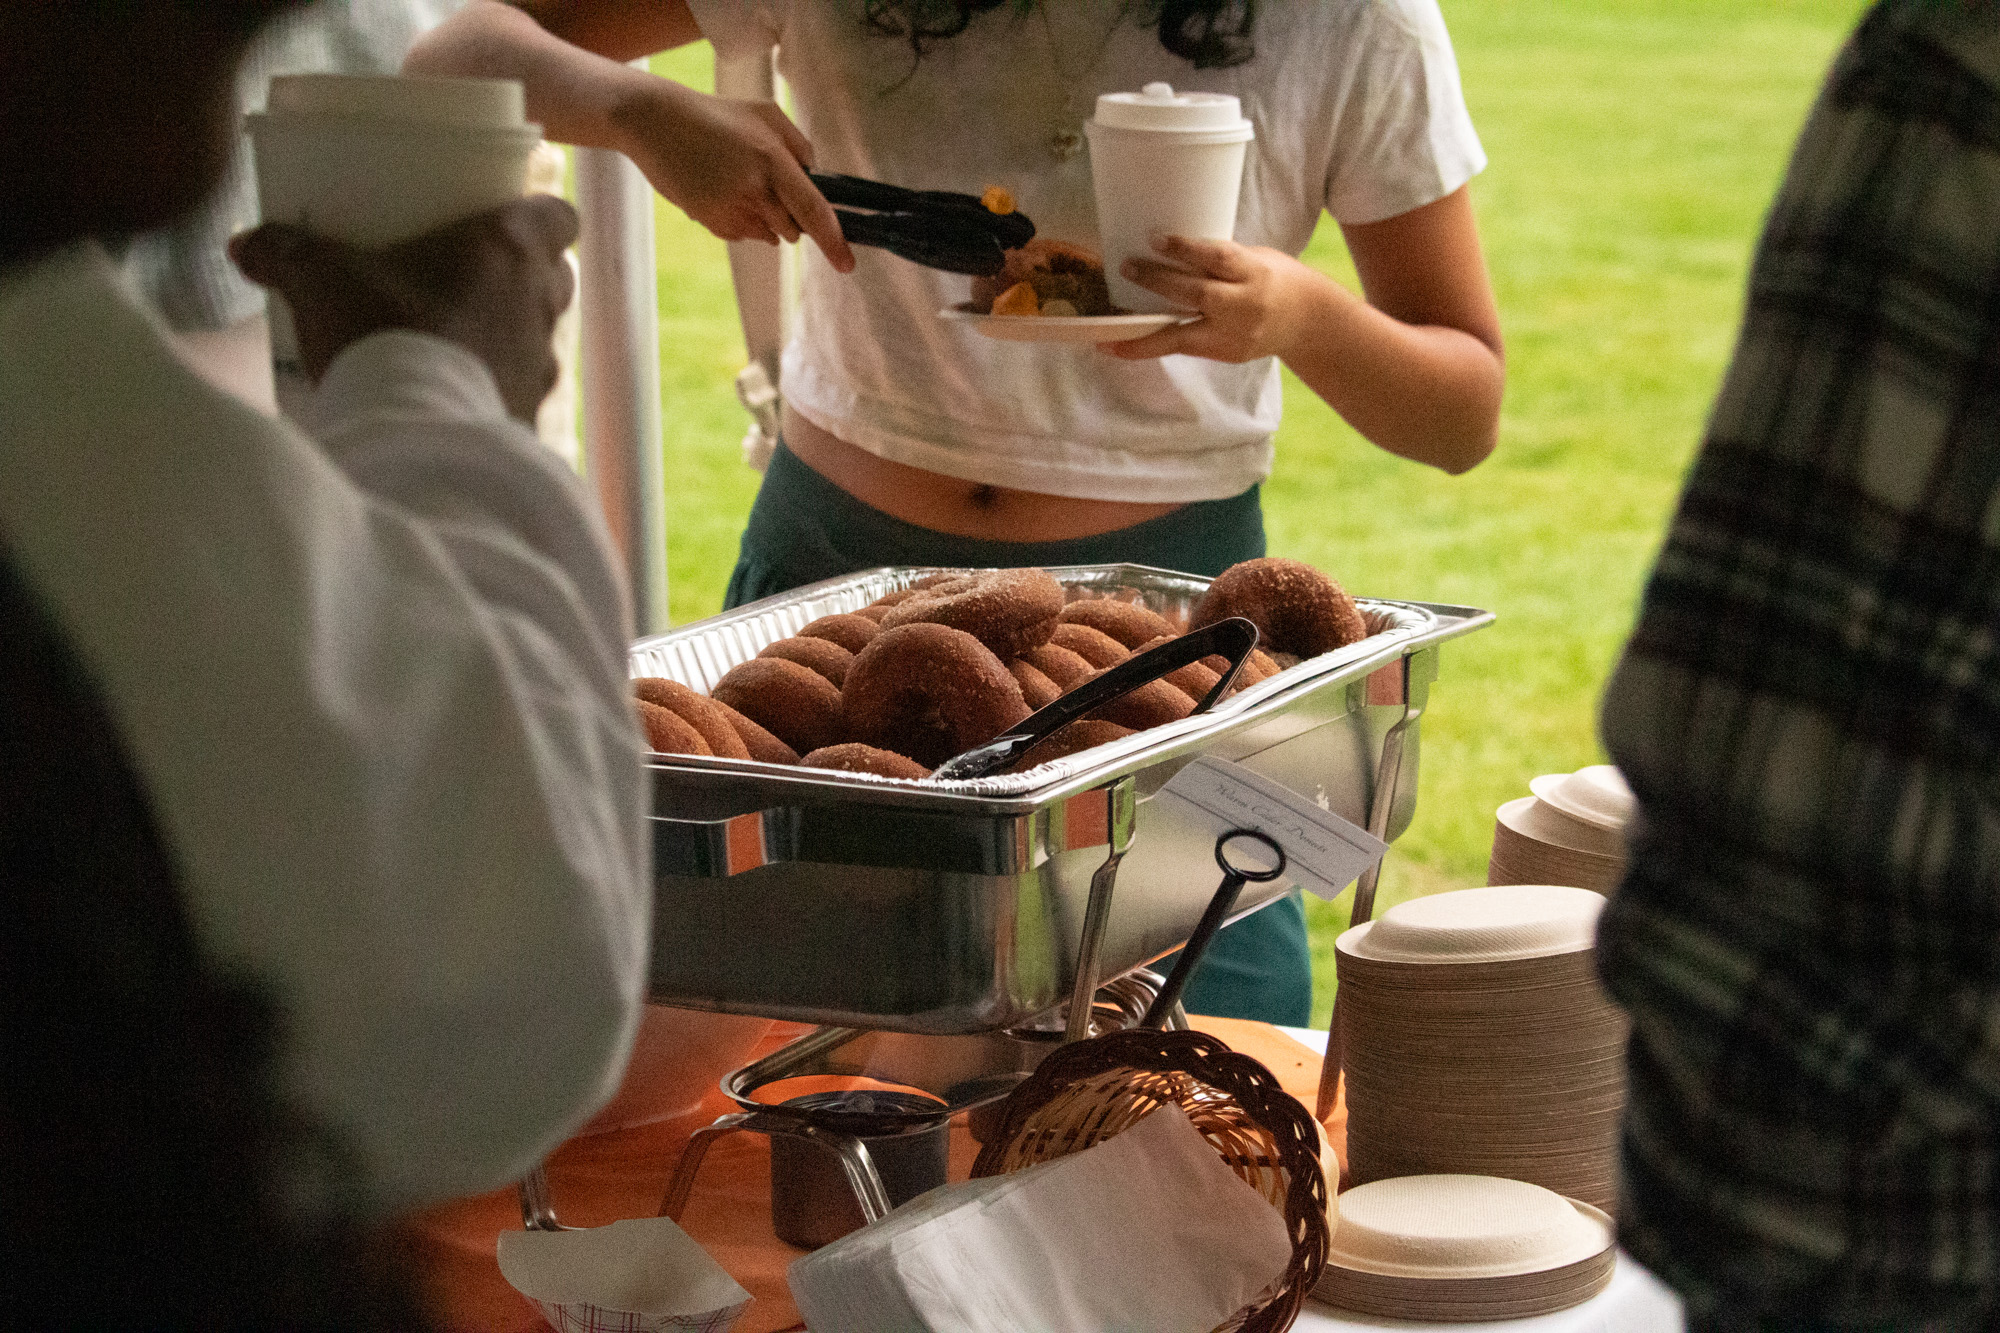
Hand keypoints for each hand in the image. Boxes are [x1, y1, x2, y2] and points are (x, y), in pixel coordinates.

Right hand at [231, 195, 578, 422]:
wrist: (411, 435)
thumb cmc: (382, 332)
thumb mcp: (321, 280)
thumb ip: (285, 253)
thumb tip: (246, 243)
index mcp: (508, 248)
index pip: (560, 216)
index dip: (539, 216)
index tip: (506, 219)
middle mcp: (539, 303)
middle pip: (555, 276)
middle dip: (521, 275)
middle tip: (469, 277)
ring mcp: (542, 364)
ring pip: (540, 336)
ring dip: (509, 333)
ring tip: (457, 340)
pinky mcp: (531, 418)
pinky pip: (523, 393)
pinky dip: (497, 388)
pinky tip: (457, 395)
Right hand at [614, 79, 854, 272]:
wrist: (655, 122)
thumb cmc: (714, 115)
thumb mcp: (765, 113)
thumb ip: (799, 145)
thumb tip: (816, 178)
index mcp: (772, 159)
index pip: (814, 210)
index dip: (834, 241)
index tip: (847, 264)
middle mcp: (754, 190)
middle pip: (793, 229)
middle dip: (791, 216)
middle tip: (765, 183)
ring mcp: (731, 210)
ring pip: (769, 234)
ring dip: (765, 217)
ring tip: (736, 180)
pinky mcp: (713, 223)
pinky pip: (744, 234)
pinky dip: (742, 219)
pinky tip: (721, 190)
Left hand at [1098, 234, 1319, 363]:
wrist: (1307, 321)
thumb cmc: (1274, 279)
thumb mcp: (1255, 258)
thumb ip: (1219, 260)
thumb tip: (1169, 250)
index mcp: (1255, 272)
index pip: (1218, 258)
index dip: (1186, 249)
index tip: (1156, 239)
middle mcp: (1245, 306)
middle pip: (1197, 294)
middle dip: (1159, 282)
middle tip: (1126, 268)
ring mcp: (1235, 335)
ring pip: (1183, 335)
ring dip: (1143, 334)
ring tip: (1108, 335)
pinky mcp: (1226, 354)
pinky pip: (1185, 348)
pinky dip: (1153, 346)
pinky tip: (1123, 346)